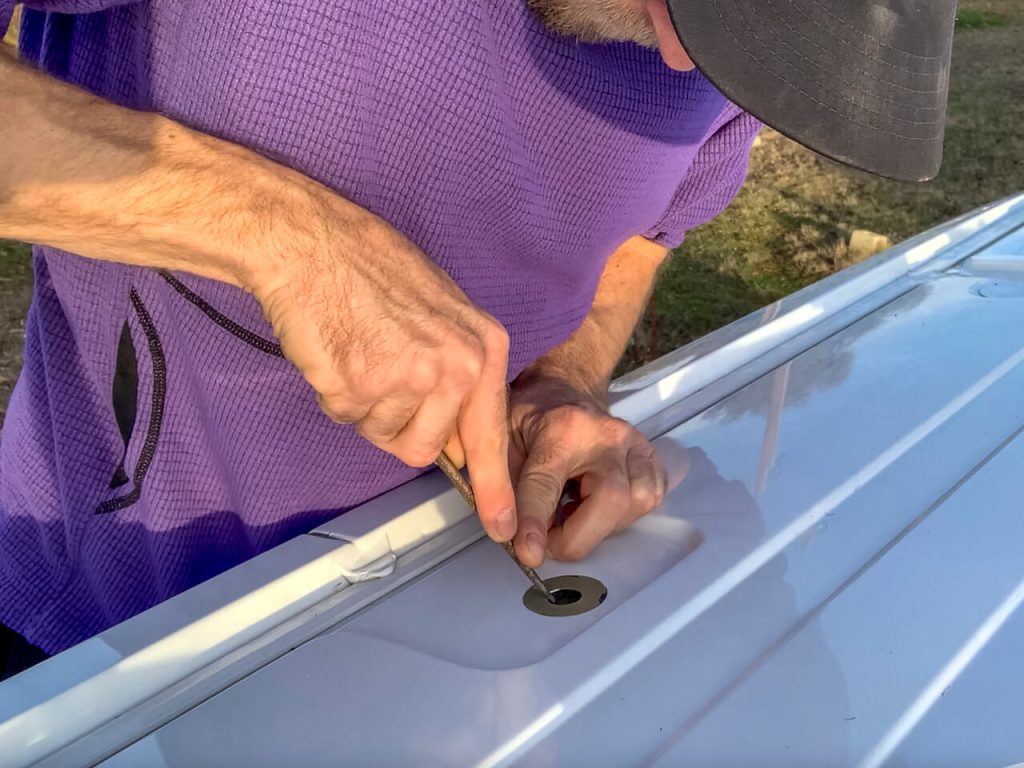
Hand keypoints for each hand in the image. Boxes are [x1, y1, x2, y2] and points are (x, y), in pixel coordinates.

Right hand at [249, 195, 515, 541]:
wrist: (316, 243)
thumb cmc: (375, 274)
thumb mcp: (444, 318)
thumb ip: (459, 378)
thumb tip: (456, 443)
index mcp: (483, 347)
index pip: (491, 435)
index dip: (494, 488)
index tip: (503, 528)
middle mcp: (454, 365)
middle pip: (425, 449)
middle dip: (398, 425)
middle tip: (382, 371)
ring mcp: (407, 378)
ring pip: (384, 437)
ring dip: (366, 408)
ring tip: (361, 352)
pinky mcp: (358, 386)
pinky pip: (345, 419)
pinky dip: (336, 394)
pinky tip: (339, 351)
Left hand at [507, 373, 666, 566]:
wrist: (566, 389)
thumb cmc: (531, 417)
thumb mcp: (502, 440)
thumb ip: (502, 482)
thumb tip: (506, 530)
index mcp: (563, 428)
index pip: (547, 482)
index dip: (535, 522)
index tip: (529, 554)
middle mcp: (608, 435)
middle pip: (611, 498)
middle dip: (579, 536)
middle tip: (549, 543)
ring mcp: (636, 445)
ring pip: (637, 502)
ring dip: (602, 526)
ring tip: (571, 518)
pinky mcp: (652, 457)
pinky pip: (651, 499)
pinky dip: (624, 516)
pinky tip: (595, 510)